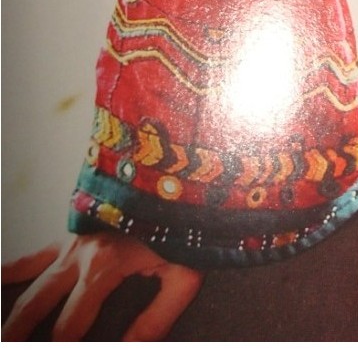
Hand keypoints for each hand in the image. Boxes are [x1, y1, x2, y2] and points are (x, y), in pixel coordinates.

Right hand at [2, 234, 202, 340]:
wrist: (179, 173)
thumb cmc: (186, 225)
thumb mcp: (183, 276)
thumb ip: (156, 318)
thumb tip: (128, 349)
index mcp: (102, 267)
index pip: (69, 327)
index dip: (63, 348)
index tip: (65, 353)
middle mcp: (79, 252)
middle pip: (35, 303)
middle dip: (19, 332)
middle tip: (10, 347)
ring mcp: (73, 236)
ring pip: (28, 273)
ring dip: (14, 307)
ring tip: (4, 333)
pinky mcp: (76, 226)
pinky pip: (37, 249)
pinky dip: (15, 267)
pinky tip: (1, 277)